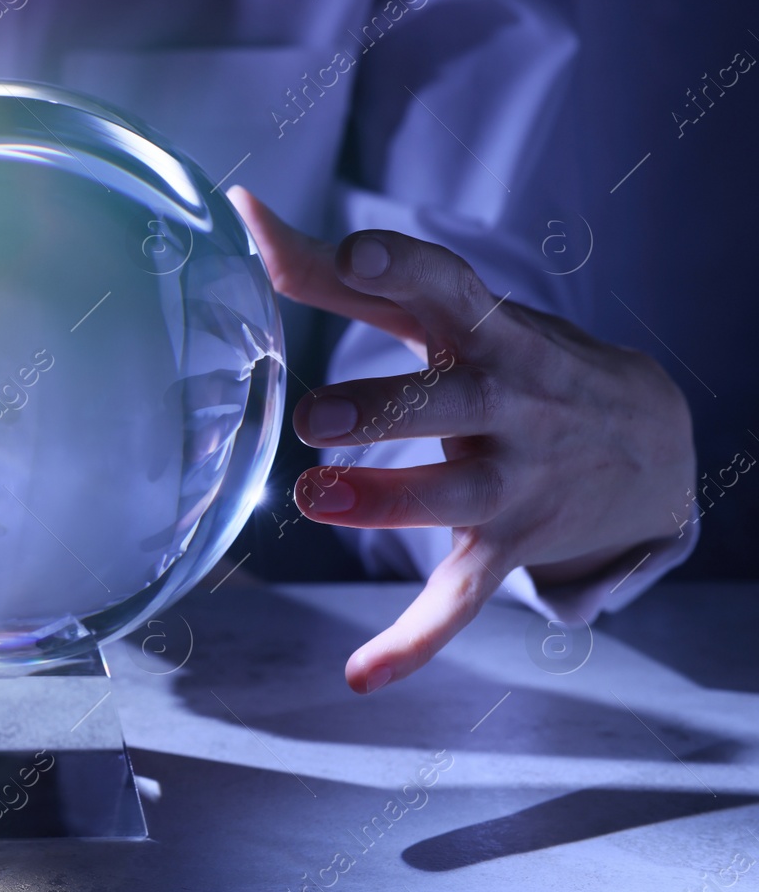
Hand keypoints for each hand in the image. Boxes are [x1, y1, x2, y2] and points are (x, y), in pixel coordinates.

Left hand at [228, 187, 694, 692]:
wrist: (650, 440)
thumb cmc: (512, 358)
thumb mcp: (449, 312)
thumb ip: (341, 272)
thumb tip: (242, 216)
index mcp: (487, 329)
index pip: (447, 285)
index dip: (401, 266)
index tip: (352, 253)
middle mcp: (509, 400)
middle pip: (447, 401)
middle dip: (384, 409)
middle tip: (315, 417)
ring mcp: (514, 478)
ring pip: (454, 498)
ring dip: (389, 502)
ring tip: (318, 497)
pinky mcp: (509, 545)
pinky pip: (462, 599)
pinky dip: (415, 640)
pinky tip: (362, 675)